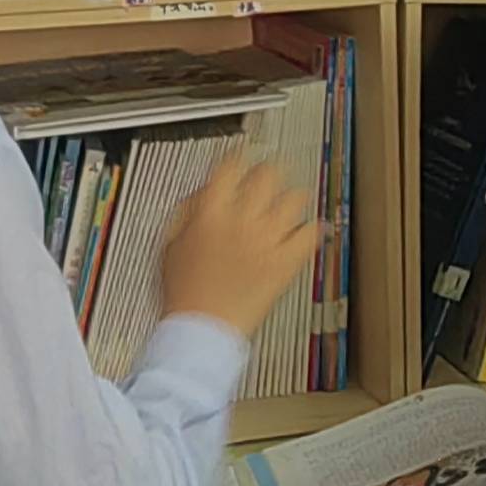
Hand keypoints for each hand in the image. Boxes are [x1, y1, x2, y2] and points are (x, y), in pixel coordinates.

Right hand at [160, 161, 314, 335]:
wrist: (200, 330)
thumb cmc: (182, 294)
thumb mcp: (170, 244)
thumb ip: (188, 211)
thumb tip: (203, 192)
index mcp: (210, 213)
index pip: (230, 167)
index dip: (239, 156)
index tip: (244, 155)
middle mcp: (241, 221)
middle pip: (267, 175)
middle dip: (270, 170)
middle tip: (271, 172)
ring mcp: (267, 241)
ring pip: (294, 199)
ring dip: (294, 196)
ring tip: (293, 198)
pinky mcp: (285, 263)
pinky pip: (310, 235)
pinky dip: (315, 229)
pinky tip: (314, 228)